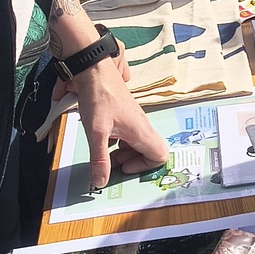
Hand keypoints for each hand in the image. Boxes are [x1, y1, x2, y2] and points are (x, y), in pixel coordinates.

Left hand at [70, 56, 171, 189]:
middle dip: (131, 161)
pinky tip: (102, 137)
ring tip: (104, 150)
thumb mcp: (96, 132)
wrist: (94, 70)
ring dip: (123, 152)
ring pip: (138, 144)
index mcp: (141, 131)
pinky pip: (129, 135)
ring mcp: (135, 120)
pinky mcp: (126, 115)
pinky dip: (118, 142)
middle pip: (148, 152)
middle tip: (111, 161)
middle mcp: (142, 125)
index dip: (144, 167)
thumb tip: (101, 183)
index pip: (160, 156)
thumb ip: (100, 159)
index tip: (123, 167)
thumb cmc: (99, 97)